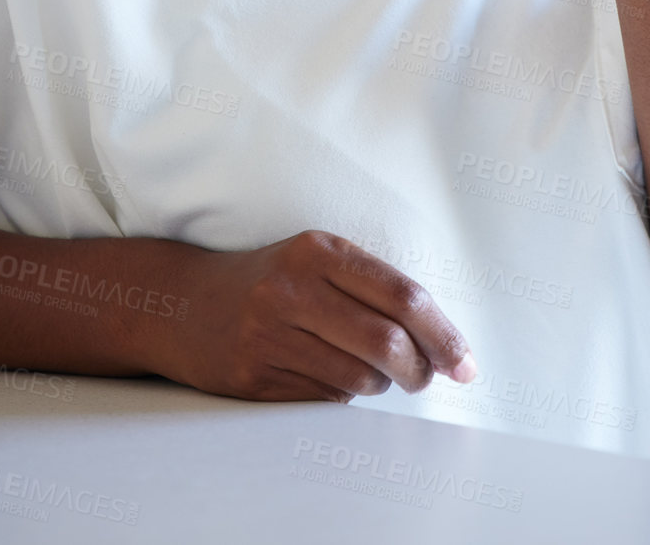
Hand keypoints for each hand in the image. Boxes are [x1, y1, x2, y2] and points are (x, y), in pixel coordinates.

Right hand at [145, 230, 475, 402]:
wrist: (183, 304)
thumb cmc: (268, 281)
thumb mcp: (314, 260)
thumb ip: (371, 287)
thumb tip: (439, 340)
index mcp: (318, 250)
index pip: (401, 294)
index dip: (443, 333)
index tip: (466, 363)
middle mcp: (292, 288)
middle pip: (386, 342)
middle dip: (420, 369)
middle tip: (427, 377)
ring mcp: (269, 334)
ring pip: (360, 378)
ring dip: (381, 384)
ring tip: (370, 371)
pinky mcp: (253, 376)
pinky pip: (326, 398)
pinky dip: (344, 395)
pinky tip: (330, 376)